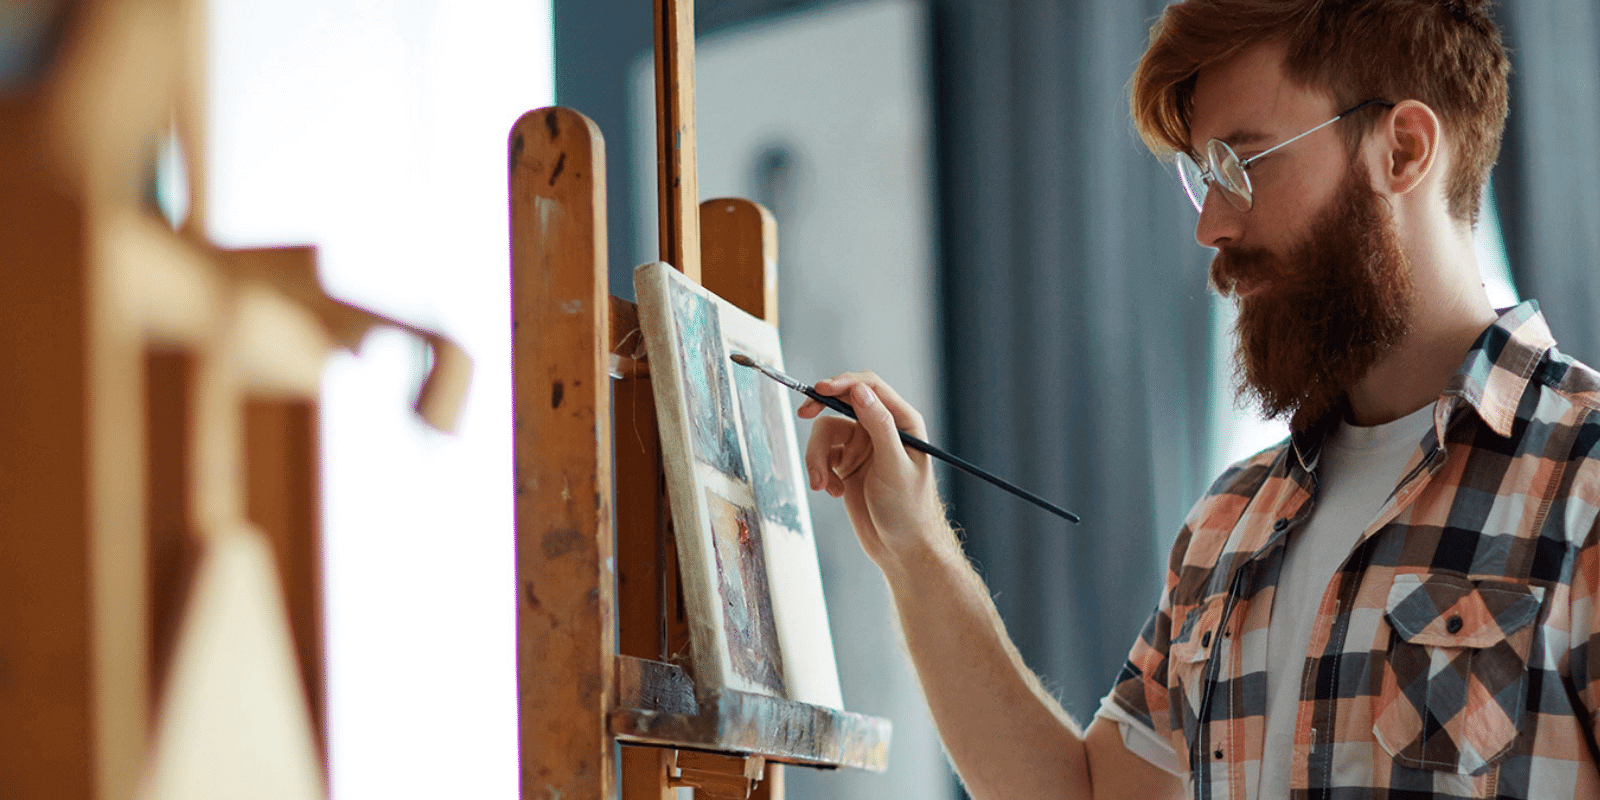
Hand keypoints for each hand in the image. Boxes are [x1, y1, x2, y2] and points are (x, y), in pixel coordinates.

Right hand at [799, 371, 950, 568]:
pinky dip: (821, 472)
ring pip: (827, 432)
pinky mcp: (847, 465)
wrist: (900, 550)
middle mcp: (882, 429)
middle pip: (843, 402)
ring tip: (822, 484)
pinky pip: (823, 455)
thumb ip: (879, 425)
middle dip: (822, 410)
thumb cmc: (908, 510)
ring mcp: (863, 446)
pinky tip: (833, 493)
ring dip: (818, 457)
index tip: (819, 390)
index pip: (870, 388)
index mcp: (902, 422)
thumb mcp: (893, 466)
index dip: (843, 384)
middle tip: (803, 413)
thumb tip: (860, 390)